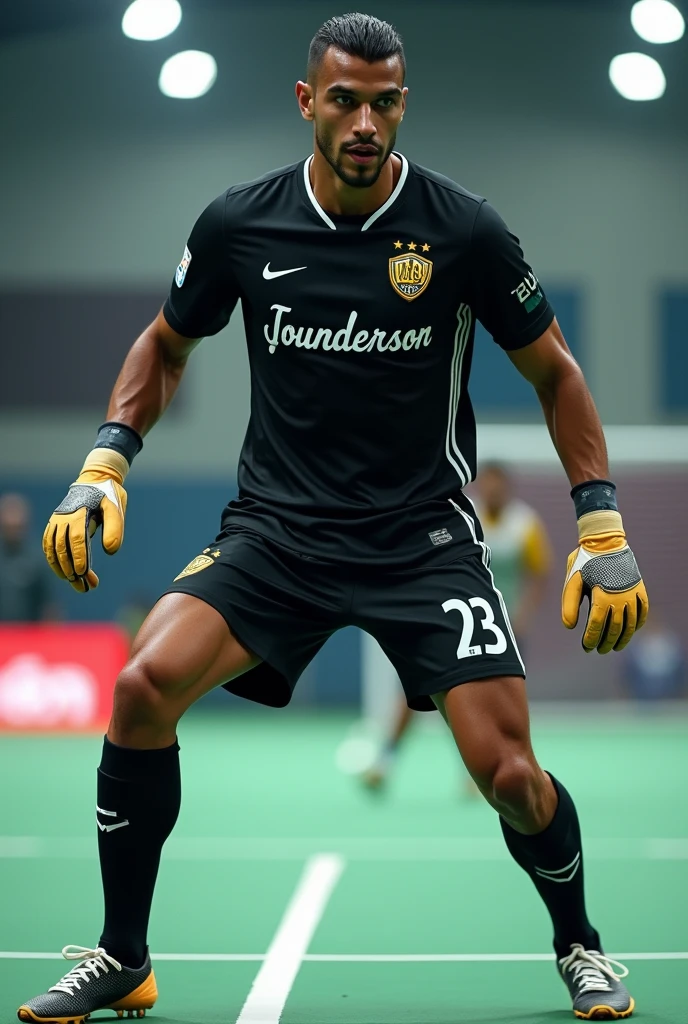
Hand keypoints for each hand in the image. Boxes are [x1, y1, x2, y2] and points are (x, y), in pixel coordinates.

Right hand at [42, 451, 127, 592]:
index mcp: (79, 512)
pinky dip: (52, 559)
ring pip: (52, 548)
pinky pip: (48, 543)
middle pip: (63, 548)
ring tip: (74, 583)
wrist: (95, 479)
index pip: (77, 538)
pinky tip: (63, 572)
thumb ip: (114, 529)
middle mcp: (64, 516)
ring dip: (61, 568)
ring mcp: (57, 519)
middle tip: (85, 587)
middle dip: (72, 569)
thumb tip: (110, 551)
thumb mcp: (116, 508)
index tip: (83, 573)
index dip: (79, 557)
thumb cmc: (108, 495)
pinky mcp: (55, 522)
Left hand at [562, 512, 648, 653]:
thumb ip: (569, 605)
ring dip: (623, 638)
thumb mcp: (572, 581)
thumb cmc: (584, 562)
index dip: (591, 639)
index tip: (586, 647)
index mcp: (602, 596)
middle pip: (615, 628)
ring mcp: (632, 593)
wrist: (605, 541)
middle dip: (606, 642)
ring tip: (616, 647)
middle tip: (599, 650)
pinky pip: (643, 611)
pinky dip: (639, 623)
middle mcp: (620, 597)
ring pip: (631, 624)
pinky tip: (632, 631)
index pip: (597, 625)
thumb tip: (570, 627)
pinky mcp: (639, 588)